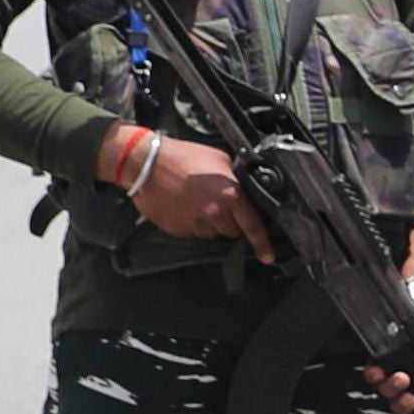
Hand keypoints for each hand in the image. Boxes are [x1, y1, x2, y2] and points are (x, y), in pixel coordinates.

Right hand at [122, 134, 254, 243]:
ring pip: (211, 232)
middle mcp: (215, 213)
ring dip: (209, 222)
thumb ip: (236, 179)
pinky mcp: (178, 229)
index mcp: (231, 195)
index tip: (268, 256)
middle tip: (215, 202)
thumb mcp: (220, 160)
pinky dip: (191, 222)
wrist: (145, 163)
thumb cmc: (182, 157)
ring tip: (195, 200)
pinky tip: (183, 205)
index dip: (262, 243)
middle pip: (232, 231)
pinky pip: (192, 231)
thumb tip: (246, 189)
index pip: (253, 226)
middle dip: (228, 221)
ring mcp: (195, 223)